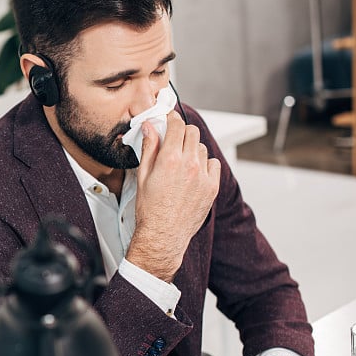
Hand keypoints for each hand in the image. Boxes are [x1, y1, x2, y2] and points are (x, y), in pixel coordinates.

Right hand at [126, 111, 220, 280]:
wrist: (163, 236)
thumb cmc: (150, 210)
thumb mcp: (142, 176)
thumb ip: (149, 148)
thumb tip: (150, 128)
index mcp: (170, 160)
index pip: (177, 125)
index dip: (171, 119)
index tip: (168, 120)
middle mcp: (190, 165)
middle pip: (192, 132)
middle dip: (181, 133)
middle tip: (172, 141)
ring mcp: (204, 177)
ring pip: (202, 147)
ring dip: (192, 149)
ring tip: (180, 163)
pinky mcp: (212, 187)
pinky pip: (213, 164)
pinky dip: (204, 164)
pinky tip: (193, 173)